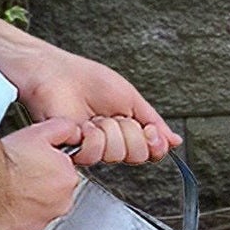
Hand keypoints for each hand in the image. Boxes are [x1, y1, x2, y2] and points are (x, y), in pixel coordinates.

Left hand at [0, 17, 180, 166]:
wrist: (55, 74)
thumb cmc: (86, 79)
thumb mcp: (130, 98)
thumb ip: (154, 121)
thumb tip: (174, 141)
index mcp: (126, 131)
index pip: (151, 151)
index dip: (154, 142)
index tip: (150, 129)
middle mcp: (112, 143)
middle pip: (138, 154)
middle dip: (130, 130)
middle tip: (114, 116)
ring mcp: (93, 148)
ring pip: (117, 154)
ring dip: (109, 130)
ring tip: (95, 117)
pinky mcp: (74, 151)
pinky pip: (94, 154)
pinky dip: (91, 136)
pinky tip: (83, 124)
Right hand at [0, 119, 83, 229]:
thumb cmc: (2, 160)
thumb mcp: (39, 133)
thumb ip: (63, 131)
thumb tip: (73, 132)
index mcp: (67, 179)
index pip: (64, 175)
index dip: (47, 169)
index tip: (33, 166)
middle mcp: (60, 204)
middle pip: (53, 196)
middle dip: (39, 189)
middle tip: (18, 179)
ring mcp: (42, 222)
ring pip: (39, 213)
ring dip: (27, 205)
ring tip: (8, 193)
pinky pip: (21, 229)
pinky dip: (13, 222)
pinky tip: (2, 209)